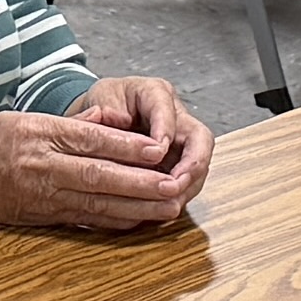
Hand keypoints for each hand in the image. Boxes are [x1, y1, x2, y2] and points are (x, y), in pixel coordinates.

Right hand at [0, 103, 204, 235]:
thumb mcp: (20, 118)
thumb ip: (69, 121)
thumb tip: (112, 117)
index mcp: (36, 135)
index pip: (90, 140)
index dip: (127, 147)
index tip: (159, 149)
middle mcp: (40, 167)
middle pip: (98, 176)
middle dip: (140, 184)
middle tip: (175, 186)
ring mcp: (40, 196)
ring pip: (95, 203)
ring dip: (135, 208)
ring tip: (168, 208)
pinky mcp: (41, 217)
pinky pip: (83, 220)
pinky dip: (113, 221)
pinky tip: (138, 221)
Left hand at [69, 76, 215, 204]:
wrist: (104, 116)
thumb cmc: (105, 105)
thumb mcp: (100, 99)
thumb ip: (107, 108)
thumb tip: (119, 120)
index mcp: (157, 94)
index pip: (168, 109)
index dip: (166, 130)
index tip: (157, 152)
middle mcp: (176, 117)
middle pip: (200, 139)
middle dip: (192, 165)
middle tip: (175, 185)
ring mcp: (181, 142)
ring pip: (198, 164)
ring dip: (187, 185)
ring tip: (171, 202)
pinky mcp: (178, 164)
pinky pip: (187, 181)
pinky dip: (178, 195)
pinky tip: (165, 207)